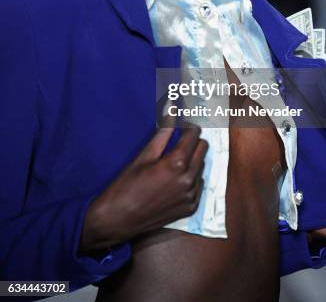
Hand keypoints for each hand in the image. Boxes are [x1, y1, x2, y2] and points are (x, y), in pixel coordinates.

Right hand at [80, 124, 207, 253]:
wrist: (118, 220)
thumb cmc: (127, 184)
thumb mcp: (144, 156)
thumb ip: (162, 133)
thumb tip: (171, 111)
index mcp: (177, 163)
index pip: (194, 135)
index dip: (188, 127)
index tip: (182, 126)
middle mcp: (188, 179)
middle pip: (202, 149)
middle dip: (193, 141)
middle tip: (179, 141)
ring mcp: (191, 195)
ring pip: (201, 167)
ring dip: (192, 160)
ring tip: (173, 162)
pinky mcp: (190, 208)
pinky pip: (199, 185)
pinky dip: (191, 179)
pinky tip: (175, 180)